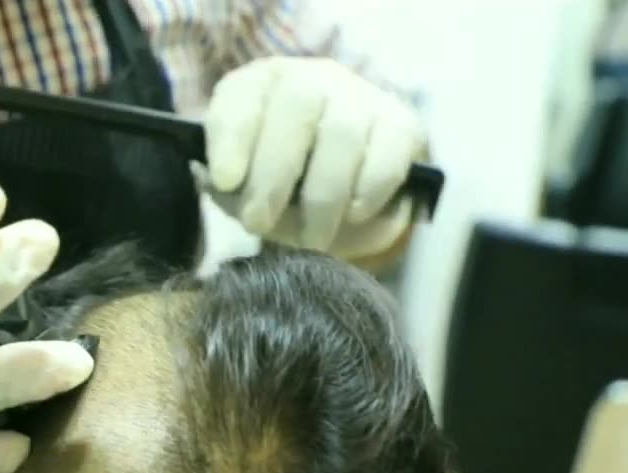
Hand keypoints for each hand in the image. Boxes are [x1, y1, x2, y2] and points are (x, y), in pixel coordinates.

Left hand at [200, 57, 425, 257]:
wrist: (339, 192)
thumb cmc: (276, 184)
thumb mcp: (242, 184)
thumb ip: (230, 185)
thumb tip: (231, 190)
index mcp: (259, 87)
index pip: (242, 98)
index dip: (232, 138)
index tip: (225, 180)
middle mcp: (310, 80)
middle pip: (296, 109)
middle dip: (272, 174)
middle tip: (258, 223)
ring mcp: (360, 97)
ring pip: (343, 134)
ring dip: (322, 195)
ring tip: (310, 237)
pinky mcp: (401, 125)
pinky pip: (388, 154)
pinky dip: (369, 190)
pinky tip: (352, 214)